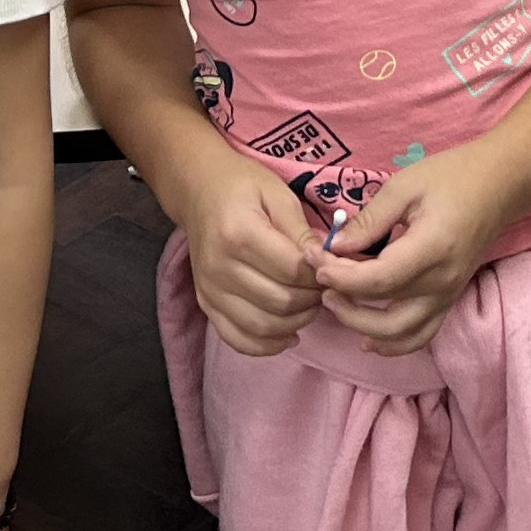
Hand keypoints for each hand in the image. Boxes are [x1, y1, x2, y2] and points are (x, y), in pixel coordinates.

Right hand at [170, 148, 327, 356]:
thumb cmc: (243, 186)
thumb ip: (302, 232)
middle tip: (324, 286)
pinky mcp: (205, 303)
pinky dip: (266, 345)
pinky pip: (236, 337)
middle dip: (312, 299)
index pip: (291, 271)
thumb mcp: (278, 194)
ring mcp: (209, 289)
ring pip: (262, 326)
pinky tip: (288, 334)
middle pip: (279, 302)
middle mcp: (220, 267)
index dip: (320, 274)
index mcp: (239, 233)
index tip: (331, 267)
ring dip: (295, 322)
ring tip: (310, 305)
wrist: (199, 190)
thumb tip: (327, 264)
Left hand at [313, 144, 513, 357]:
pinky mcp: (449, 299)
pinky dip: (392, 343)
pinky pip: (420, 335)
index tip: (316, 260)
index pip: (379, 281)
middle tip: (321, 282)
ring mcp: (448, 296)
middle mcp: (442, 283)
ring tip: (337, 304)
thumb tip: (336, 248)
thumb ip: (369, 220)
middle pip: (386, 318)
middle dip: (346, 308)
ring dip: (363, 329)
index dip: (341, 277)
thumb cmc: (451, 177)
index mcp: (431, 249)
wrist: (498, 185)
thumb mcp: (404, 185)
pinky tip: (367, 338)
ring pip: (402, 336)